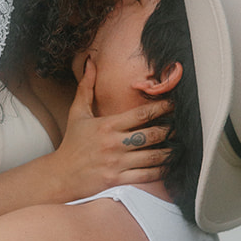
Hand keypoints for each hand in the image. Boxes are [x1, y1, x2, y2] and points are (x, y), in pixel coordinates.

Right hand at [50, 59, 170, 197]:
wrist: (60, 175)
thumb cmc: (71, 144)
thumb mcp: (77, 113)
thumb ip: (86, 87)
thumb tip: (90, 61)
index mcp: (106, 125)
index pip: (141, 114)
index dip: (161, 108)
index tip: (173, 104)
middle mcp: (113, 143)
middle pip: (151, 135)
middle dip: (170, 130)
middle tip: (180, 126)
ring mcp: (116, 163)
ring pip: (152, 156)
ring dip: (170, 151)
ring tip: (180, 146)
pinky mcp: (117, 180)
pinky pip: (146, 175)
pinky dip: (160, 170)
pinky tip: (168, 165)